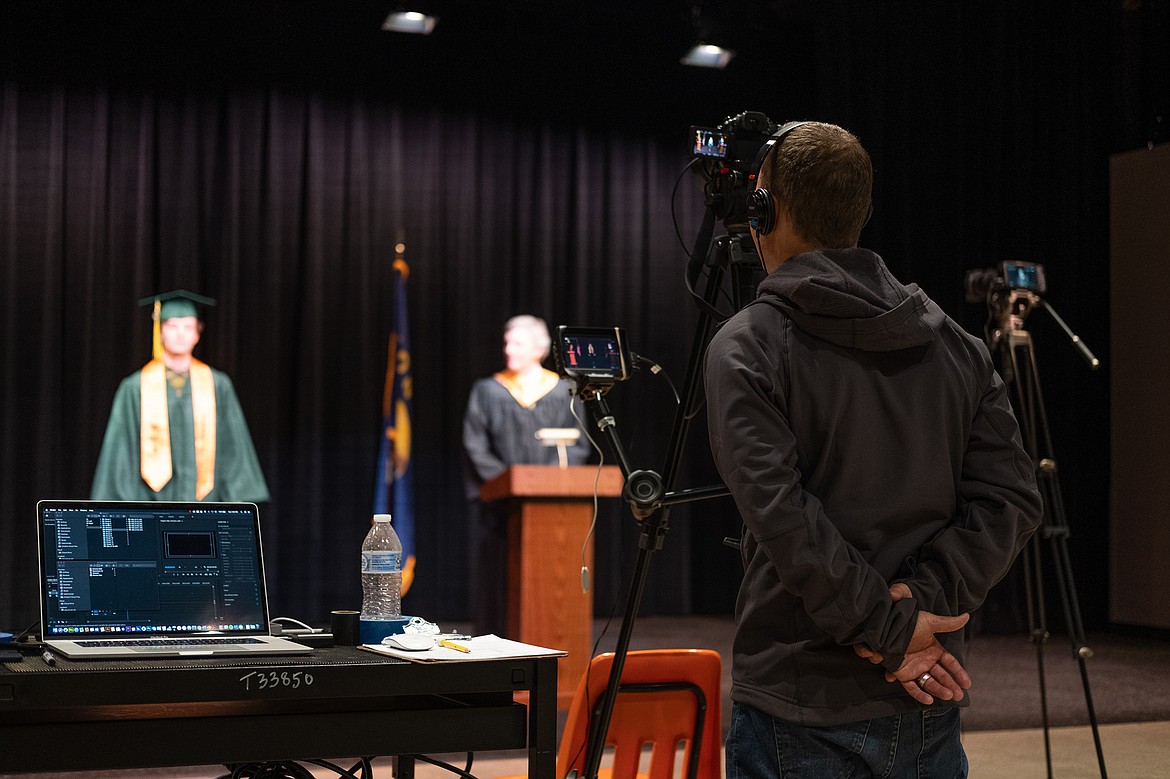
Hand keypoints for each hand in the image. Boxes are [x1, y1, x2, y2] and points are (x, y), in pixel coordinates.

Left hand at [853, 583, 972, 704]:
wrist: (887, 627)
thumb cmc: (909, 623)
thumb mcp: (929, 622)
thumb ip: (948, 623)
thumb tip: (966, 616)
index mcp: (933, 649)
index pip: (950, 663)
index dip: (958, 673)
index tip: (967, 684)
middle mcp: (925, 660)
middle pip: (941, 676)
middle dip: (951, 685)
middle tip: (959, 695)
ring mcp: (914, 668)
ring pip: (929, 682)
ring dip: (938, 690)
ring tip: (948, 696)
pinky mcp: (902, 674)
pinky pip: (911, 687)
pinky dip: (919, 694)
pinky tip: (929, 700)